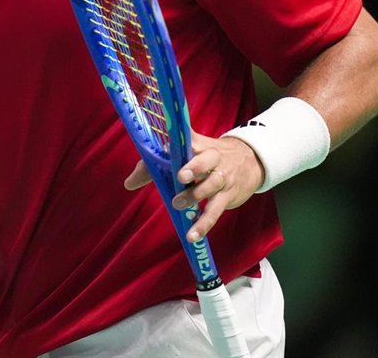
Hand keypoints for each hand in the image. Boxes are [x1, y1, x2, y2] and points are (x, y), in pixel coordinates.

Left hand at [123, 131, 265, 242]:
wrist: (249, 160)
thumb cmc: (208, 157)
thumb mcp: (187, 154)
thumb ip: (155, 167)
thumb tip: (128, 184)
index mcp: (199, 145)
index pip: (186, 142)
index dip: (177, 145)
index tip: (168, 148)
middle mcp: (213, 158)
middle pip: (206, 160)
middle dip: (194, 167)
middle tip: (181, 176)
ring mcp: (222, 177)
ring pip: (212, 185)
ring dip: (195, 196)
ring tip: (177, 204)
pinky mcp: (228, 195)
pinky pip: (216, 211)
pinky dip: (204, 224)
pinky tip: (192, 234)